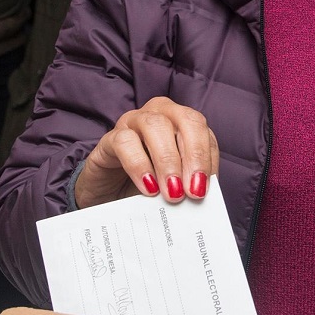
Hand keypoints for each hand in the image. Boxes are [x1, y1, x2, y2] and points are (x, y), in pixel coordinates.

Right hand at [75, 97, 217, 208]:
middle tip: (193, 190)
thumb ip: (189, 186)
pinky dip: (139, 165)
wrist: (107, 198)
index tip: (203, 190)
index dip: (207, 159)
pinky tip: (148, 187)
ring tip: (172, 192)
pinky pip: (125, 142)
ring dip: (168, 160)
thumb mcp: (173, 188)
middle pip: (186, 119)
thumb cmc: (145, 188)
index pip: (203, 131)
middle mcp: (160, 115)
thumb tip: (202, 195)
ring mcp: (133, 123)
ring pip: (156, 125)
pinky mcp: (109, 139)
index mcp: (182, 124)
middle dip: (194, 154)